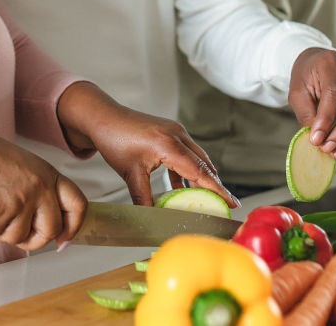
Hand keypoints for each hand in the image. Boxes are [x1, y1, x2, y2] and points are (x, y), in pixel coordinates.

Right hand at [0, 116, 85, 250]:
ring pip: (19, 237)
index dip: (73, 227)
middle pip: (51, 230)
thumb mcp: (22, 166)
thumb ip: (36, 189)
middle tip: (17, 236)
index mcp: (47, 174)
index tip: (63, 239)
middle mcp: (39, 187)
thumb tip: (40, 219)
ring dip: (0, 232)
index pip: (78, 205)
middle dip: (33, 240)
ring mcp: (20, 201)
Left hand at [55, 82, 237, 208]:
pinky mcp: (169, 132)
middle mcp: (177, 135)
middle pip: (204, 164)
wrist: (103, 117)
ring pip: (196, 158)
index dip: (217, 190)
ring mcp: (174, 131)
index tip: (232, 202)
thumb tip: (152, 220)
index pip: (200, 172)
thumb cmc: (115, 139)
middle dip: (214, 185)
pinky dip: (187, 170)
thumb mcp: (130, 174)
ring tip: (206, 199)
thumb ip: (144, 198)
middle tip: (224, 205)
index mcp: (169, 145)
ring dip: (201, 177)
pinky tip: (181, 187)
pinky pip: (185, 153)